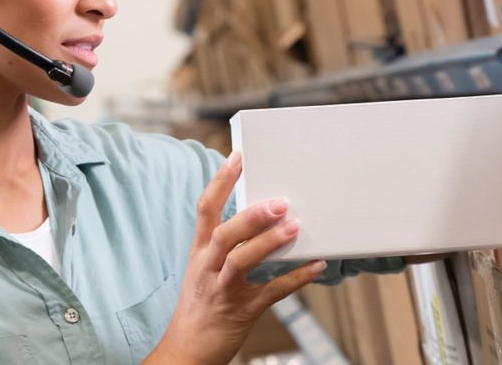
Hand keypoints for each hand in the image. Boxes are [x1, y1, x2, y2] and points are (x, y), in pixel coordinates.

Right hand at [145, 152, 326, 364]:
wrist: (185, 352)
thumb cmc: (200, 307)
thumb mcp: (204, 270)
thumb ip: (225, 244)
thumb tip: (260, 216)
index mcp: (199, 252)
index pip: (205, 209)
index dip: (220, 182)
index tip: (237, 157)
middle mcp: (207, 267)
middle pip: (224, 234)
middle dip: (251, 216)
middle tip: (279, 201)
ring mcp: (223, 290)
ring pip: (241, 261)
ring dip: (268, 242)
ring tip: (294, 226)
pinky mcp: (242, 311)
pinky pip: (271, 293)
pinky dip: (295, 278)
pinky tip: (316, 265)